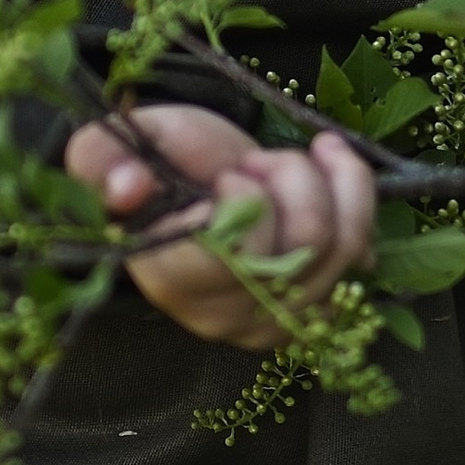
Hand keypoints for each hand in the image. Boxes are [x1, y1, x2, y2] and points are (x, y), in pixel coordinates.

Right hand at [64, 103, 376, 349]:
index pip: (231, 260)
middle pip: (300, 247)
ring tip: (282, 162)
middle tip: (250, 164)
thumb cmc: (157, 163)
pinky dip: (354, 192)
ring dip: (321, 179)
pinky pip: (363, 249)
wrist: (199, 176)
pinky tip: (326, 166)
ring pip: (340, 245)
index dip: (244, 206)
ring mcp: (277, 319)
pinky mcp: (320, 307)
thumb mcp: (114, 146)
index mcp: (171, 281)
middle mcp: (226, 316)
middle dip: (287, 177)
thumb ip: (101, 161)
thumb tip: (127, 187)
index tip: (226, 177)